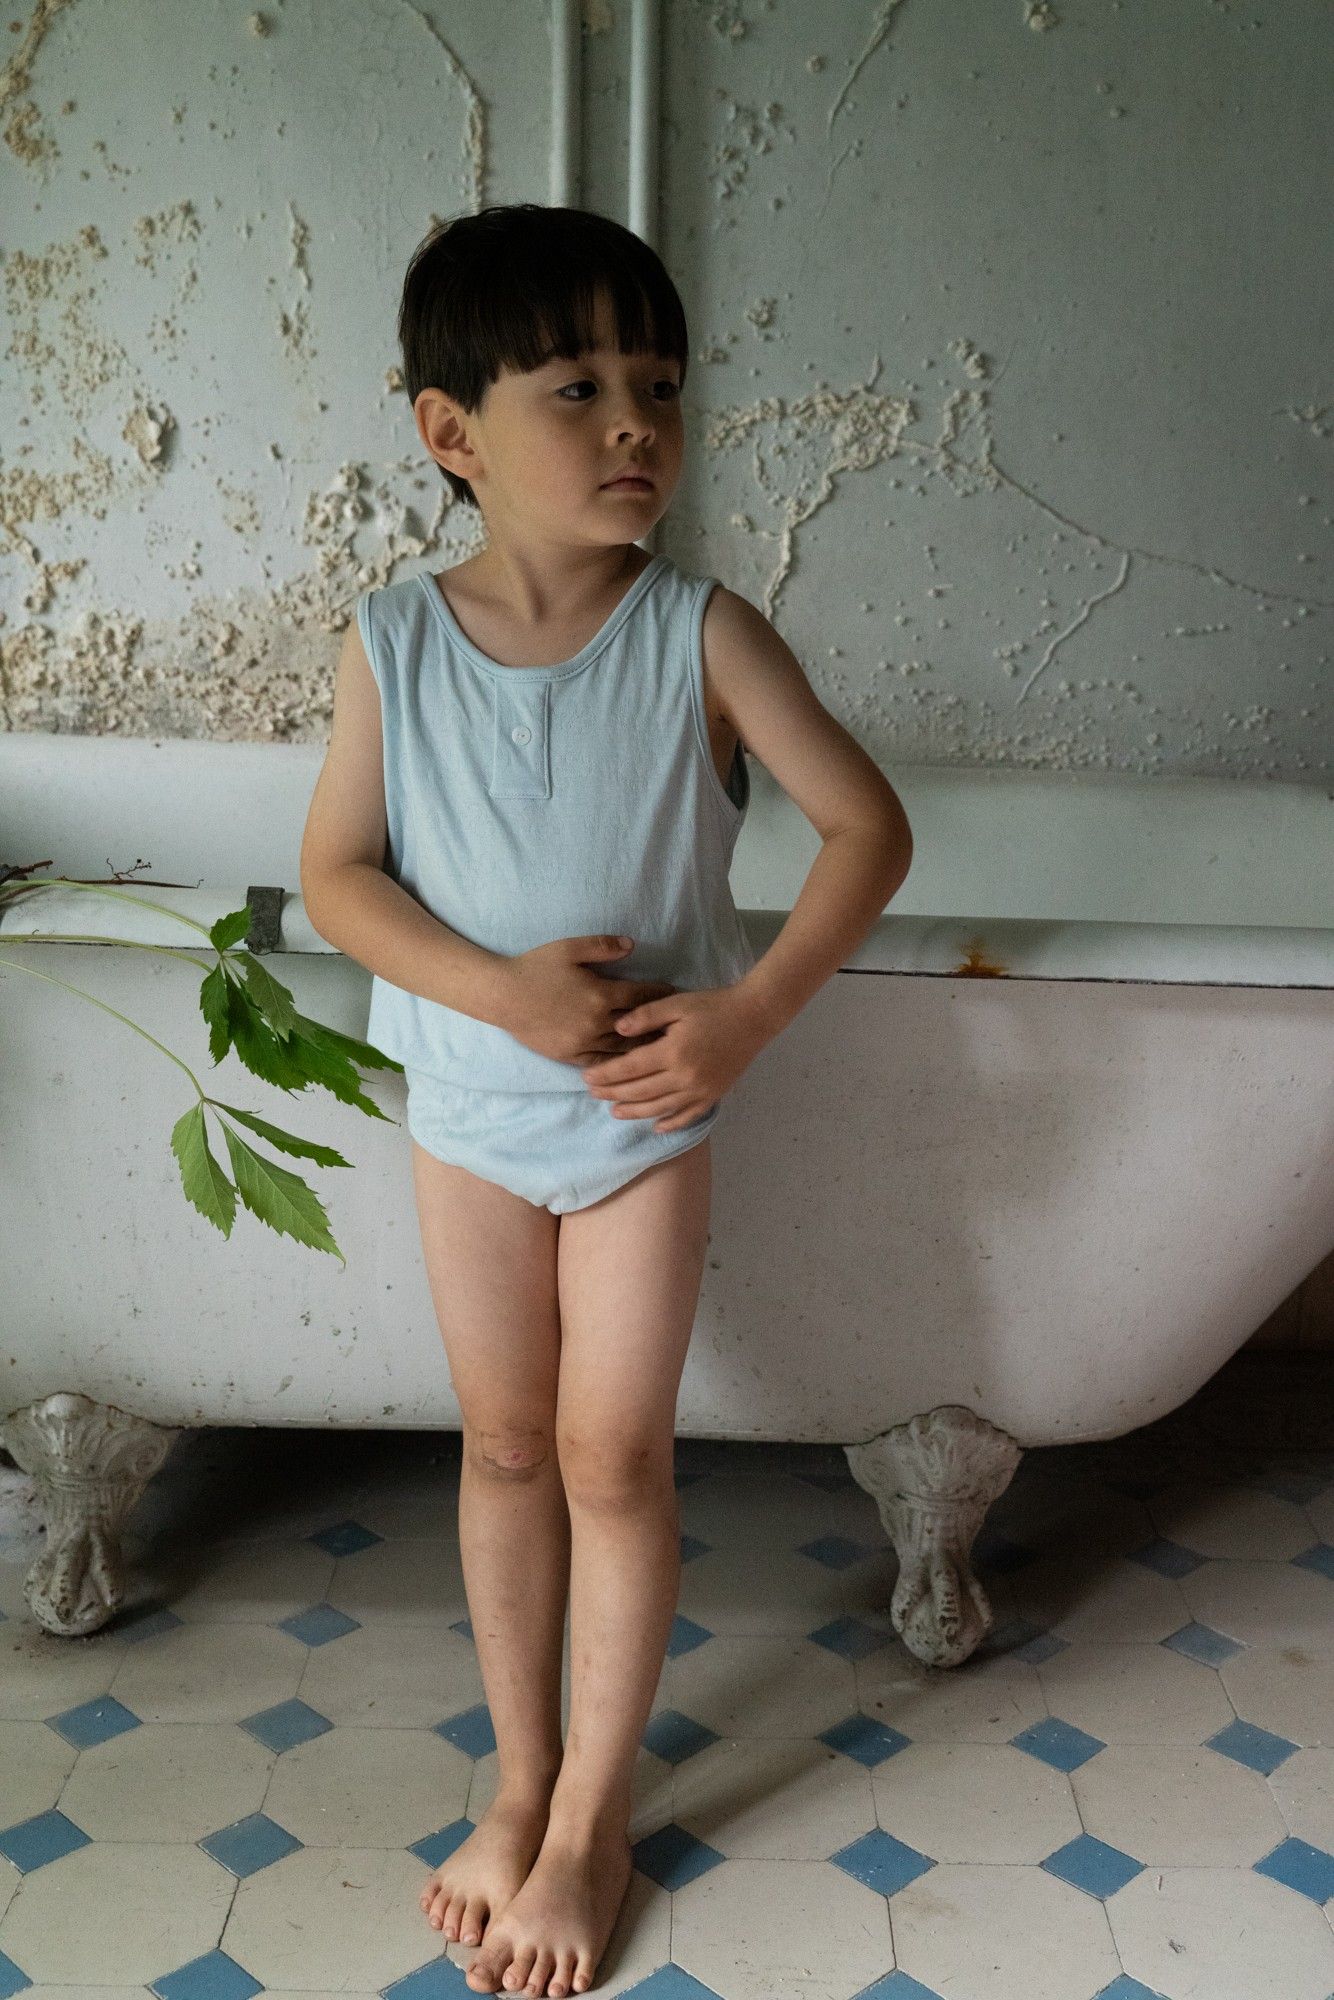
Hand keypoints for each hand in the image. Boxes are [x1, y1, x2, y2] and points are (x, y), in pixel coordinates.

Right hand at [498, 933, 679, 1068]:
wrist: (502, 995)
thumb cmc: (535, 967)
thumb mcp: (569, 948)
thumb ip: (602, 946)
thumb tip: (632, 945)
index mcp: (600, 994)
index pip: (641, 997)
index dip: (660, 994)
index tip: (675, 993)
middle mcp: (596, 1022)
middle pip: (638, 1027)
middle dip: (658, 1024)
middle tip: (678, 1026)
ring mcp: (583, 1042)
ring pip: (623, 1050)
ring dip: (643, 1048)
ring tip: (661, 1047)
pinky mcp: (570, 1055)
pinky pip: (600, 1062)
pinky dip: (617, 1063)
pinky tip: (630, 1064)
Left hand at [580, 983, 772, 1131]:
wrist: (754, 1017)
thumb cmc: (713, 1006)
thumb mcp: (677, 1002)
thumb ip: (646, 1015)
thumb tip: (617, 1029)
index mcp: (673, 1052)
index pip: (630, 1068)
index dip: (606, 1074)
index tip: (586, 1077)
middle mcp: (684, 1077)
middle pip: (640, 1091)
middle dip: (613, 1093)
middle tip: (591, 1093)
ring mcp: (700, 1090)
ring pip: (660, 1108)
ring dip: (634, 1112)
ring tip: (614, 1111)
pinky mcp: (713, 1095)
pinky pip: (687, 1116)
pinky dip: (671, 1124)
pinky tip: (656, 1127)